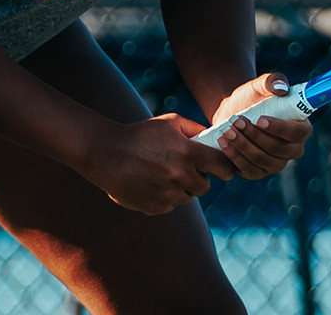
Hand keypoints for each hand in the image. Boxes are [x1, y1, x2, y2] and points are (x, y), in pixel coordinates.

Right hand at [79, 114, 235, 215]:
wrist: (105, 153)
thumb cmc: (140, 134)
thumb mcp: (169, 122)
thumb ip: (195, 129)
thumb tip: (214, 138)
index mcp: (188, 152)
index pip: (222, 167)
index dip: (225, 168)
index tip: (223, 170)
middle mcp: (180, 175)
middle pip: (205, 186)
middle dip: (198, 178)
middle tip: (184, 169)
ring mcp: (168, 194)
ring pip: (187, 197)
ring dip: (181, 188)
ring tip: (162, 174)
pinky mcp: (155, 207)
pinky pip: (170, 205)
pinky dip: (165, 197)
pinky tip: (150, 182)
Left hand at [207, 73, 311, 179]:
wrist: (233, 111)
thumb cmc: (253, 97)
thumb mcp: (260, 85)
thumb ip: (273, 81)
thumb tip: (282, 88)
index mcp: (301, 129)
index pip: (297, 133)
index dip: (279, 128)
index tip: (259, 120)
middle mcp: (293, 150)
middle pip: (278, 149)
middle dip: (255, 136)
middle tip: (237, 121)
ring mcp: (276, 164)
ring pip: (262, 160)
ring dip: (243, 145)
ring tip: (227, 130)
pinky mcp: (258, 172)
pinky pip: (249, 170)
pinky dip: (235, 157)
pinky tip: (223, 143)